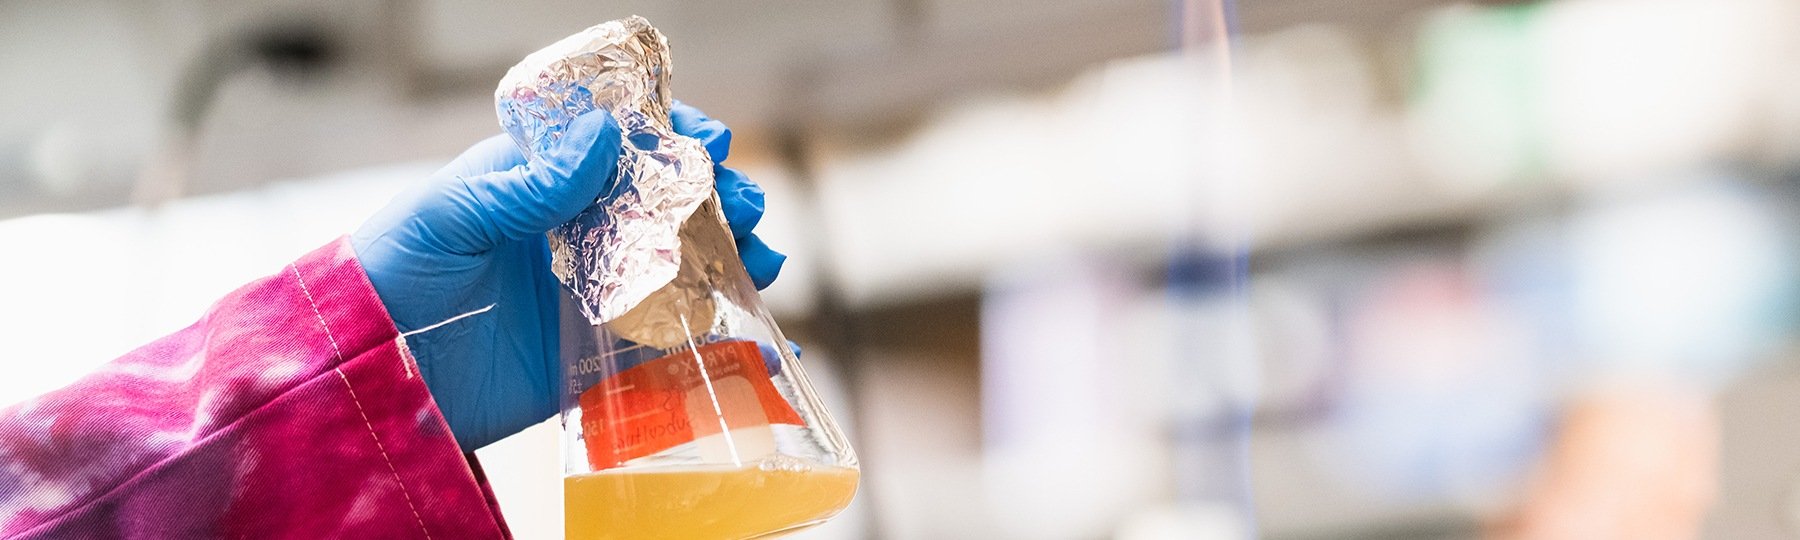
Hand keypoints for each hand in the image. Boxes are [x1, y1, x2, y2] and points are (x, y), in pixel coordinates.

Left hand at [352, 103, 784, 449]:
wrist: (365, 376)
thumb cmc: (390, 275)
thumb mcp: (451, 214)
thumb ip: (527, 182)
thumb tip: (601, 137)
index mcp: (540, 182)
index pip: (621, 144)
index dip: (672, 136)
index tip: (711, 142)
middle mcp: (575, 233)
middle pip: (668, 205)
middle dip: (719, 200)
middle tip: (747, 208)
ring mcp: (591, 295)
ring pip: (682, 271)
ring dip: (733, 263)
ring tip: (765, 263)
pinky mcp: (595, 360)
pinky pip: (670, 351)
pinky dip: (723, 347)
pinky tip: (765, 345)